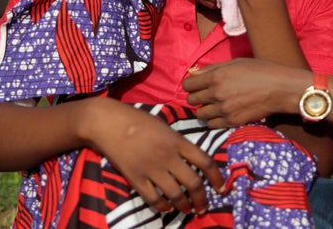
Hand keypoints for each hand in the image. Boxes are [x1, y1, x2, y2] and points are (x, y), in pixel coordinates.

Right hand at [86, 98, 224, 214]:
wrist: (109, 123)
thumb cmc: (139, 121)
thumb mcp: (166, 127)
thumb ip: (179, 144)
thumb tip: (193, 161)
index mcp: (178, 141)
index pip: (205, 162)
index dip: (217, 178)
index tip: (222, 188)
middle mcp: (168, 156)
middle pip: (193, 183)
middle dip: (202, 199)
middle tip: (203, 207)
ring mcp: (151, 169)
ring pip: (175, 194)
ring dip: (184, 206)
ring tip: (188, 210)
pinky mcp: (135, 178)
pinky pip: (153, 198)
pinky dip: (162, 206)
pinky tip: (167, 208)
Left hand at [184, 58, 306, 127]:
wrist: (281, 88)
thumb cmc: (261, 71)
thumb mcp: (235, 63)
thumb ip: (212, 68)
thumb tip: (191, 72)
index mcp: (217, 76)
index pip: (188, 85)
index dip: (191, 85)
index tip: (197, 85)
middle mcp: (217, 93)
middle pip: (192, 100)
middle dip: (197, 97)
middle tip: (206, 95)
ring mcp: (224, 109)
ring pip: (200, 114)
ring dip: (205, 110)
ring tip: (215, 105)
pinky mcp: (232, 121)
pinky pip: (212, 125)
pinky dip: (213, 120)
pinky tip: (222, 113)